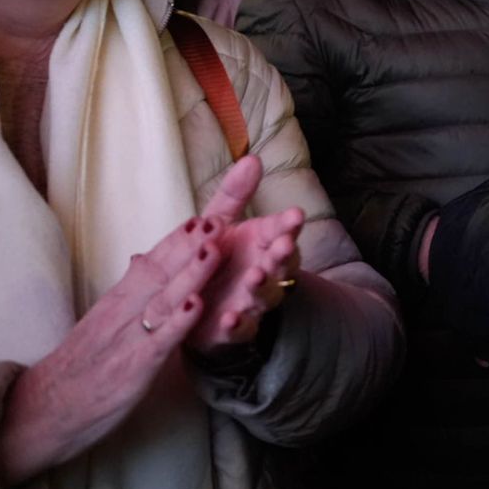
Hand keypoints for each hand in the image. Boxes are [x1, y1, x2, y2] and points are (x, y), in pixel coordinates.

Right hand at [0, 216, 226, 484]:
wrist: (43, 410)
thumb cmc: (80, 367)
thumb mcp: (103, 321)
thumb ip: (128, 292)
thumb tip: (143, 258)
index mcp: (117, 302)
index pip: (150, 263)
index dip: (177, 240)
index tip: (202, 216)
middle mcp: (122, 313)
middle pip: (160, 272)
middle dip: (190, 245)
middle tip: (218, 219)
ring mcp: (129, 339)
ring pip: (164, 299)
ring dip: (191, 273)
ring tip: (214, 247)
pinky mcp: (134, 367)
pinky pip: (160, 340)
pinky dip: (179, 321)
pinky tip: (198, 303)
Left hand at [185, 155, 304, 354]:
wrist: (193, 306)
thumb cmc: (213, 259)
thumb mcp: (218, 222)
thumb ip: (235, 194)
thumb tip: (253, 158)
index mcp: (262, 244)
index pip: (282, 231)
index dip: (289, 225)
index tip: (295, 215)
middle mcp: (263, 272)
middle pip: (281, 263)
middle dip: (282, 255)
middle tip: (282, 245)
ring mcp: (251, 302)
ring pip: (266, 295)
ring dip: (262, 287)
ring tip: (254, 277)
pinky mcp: (233, 330)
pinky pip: (242, 330)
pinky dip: (238, 325)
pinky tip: (231, 317)